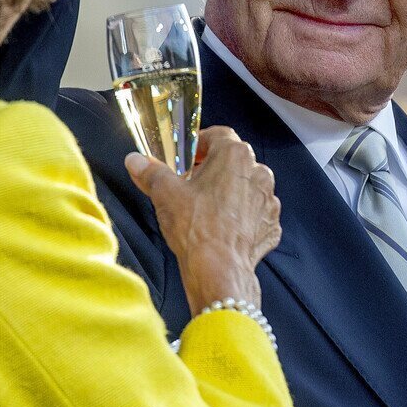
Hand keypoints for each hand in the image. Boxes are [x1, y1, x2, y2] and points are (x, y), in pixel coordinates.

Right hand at [125, 126, 280, 314]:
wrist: (219, 271)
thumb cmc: (195, 227)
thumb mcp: (164, 193)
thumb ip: (150, 171)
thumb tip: (136, 161)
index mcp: (235, 155)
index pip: (219, 135)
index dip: (200, 143)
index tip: (188, 155)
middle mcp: (258, 173)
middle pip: (234, 161)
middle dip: (213, 169)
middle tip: (192, 182)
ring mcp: (268, 201)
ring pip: (246, 187)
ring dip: (229, 192)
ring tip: (206, 208)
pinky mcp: (271, 225)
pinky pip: (255, 214)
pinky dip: (241, 217)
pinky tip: (222, 228)